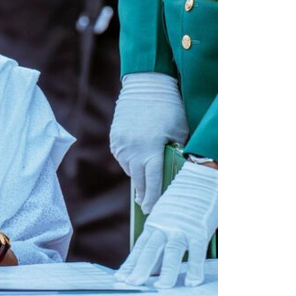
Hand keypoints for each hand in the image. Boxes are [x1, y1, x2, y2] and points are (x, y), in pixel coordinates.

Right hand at [110, 72, 188, 213]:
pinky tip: (137, 162)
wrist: (146, 85)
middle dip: (144, 194)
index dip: (153, 198)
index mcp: (150, 149)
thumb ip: (177, 154)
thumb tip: (177, 172)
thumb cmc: (169, 108)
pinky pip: (121, 157)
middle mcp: (132, 149)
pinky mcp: (115, 137)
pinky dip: (129, 162)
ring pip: (129, 169)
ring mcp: (121, 143)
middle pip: (138, 180)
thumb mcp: (180, 132)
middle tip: (146, 205)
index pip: (152, 182)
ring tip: (144, 183)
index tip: (152, 210)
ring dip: (137, 176)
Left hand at [116, 163, 216, 287]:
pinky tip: (191, 281)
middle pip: (150, 250)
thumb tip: (155, 248)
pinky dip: (194, 267)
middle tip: (130, 284)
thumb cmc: (184, 197)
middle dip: (139, 269)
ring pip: (171, 252)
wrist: (199, 177)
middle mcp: (164, 226)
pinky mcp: (199, 229)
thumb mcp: (166, 213)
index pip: (140, 247)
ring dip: (166, 271)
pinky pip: (197, 251)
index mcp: (155, 223)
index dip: (131, 263)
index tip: (121, 277)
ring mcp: (181, 228)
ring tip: (161, 288)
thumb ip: (160, 229)